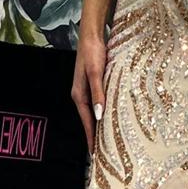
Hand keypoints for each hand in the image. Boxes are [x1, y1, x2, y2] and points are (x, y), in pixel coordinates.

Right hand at [73, 25, 106, 155]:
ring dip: (98, 126)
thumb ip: (97, 93)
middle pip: (89, 120)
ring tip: (105, 140)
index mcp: (79, 94)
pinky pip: (97, 103)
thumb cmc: (93, 52)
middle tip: (101, 154)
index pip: (87, 122)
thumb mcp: (95, 72)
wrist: (92, 34)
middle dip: (94, 136)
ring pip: (93, 112)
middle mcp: (81, 94)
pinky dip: (101, 113)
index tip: (94, 155)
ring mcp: (86, 89)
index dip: (91, 138)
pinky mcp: (93, 83)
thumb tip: (99, 115)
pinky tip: (108, 117)